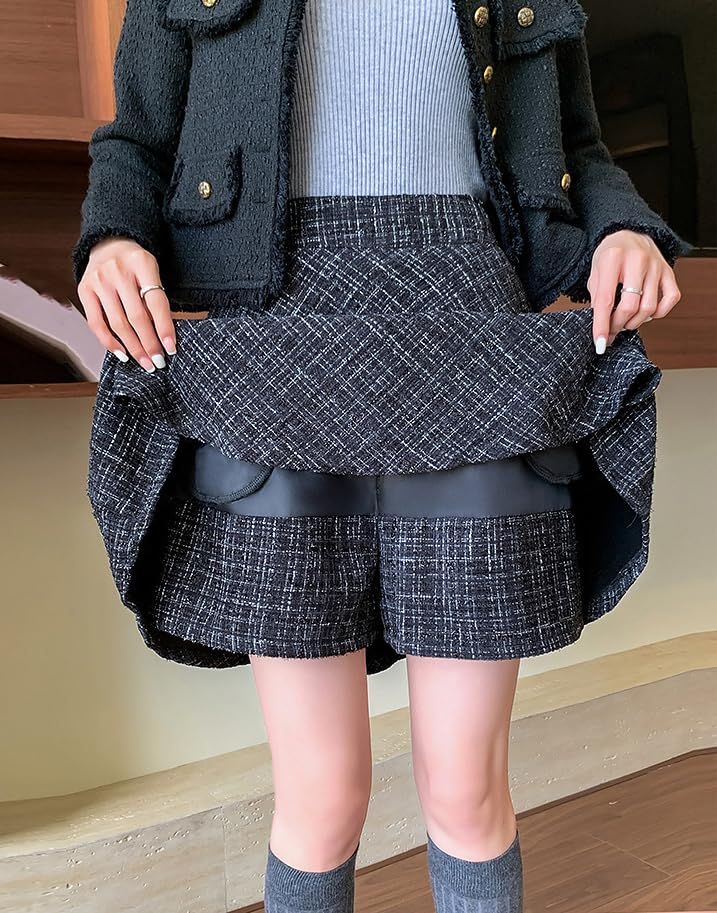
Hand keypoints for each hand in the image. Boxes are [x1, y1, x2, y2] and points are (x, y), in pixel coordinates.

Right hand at [77, 237, 176, 371]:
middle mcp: (118, 271)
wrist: (109, 243)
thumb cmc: (136, 264)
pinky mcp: (85, 289)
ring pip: (118, 323)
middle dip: (149, 344)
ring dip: (133, 348)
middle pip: (136, 316)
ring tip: (145, 362)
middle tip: (158, 362)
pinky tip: (122, 354)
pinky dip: (109, 342)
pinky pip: (96, 323)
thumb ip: (156, 297)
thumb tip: (164, 337)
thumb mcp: (152, 271)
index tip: (171, 349)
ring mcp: (99, 280)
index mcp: (142, 263)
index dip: (165, 328)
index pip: (156, 302)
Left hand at [587, 229, 681, 354]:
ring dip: (635, 322)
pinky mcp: (668, 271)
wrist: (629, 233)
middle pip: (630, 306)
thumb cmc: (610, 255)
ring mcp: (656, 266)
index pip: (605, 300)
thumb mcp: (595, 272)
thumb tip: (603, 328)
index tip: (599, 343)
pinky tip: (646, 313)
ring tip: (625, 320)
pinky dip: (659, 312)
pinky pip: (670, 299)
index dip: (602, 325)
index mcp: (612, 258)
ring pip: (649, 307)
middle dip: (618, 325)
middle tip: (612, 329)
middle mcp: (637, 260)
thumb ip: (597, 297)